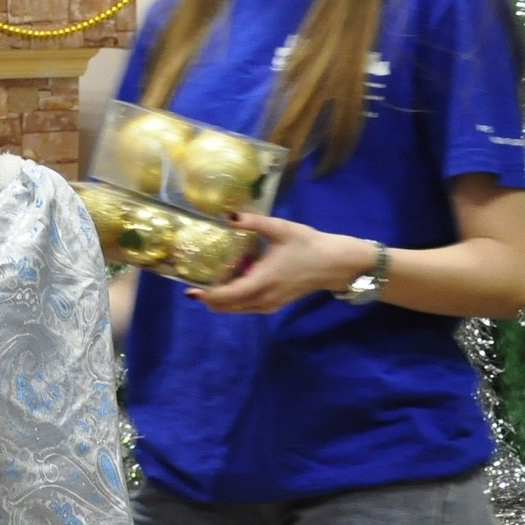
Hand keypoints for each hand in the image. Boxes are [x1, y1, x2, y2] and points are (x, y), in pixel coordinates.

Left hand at [188, 212, 370, 314]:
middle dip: (208, 299)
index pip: (226, 297)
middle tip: (192, 284)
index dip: (206, 295)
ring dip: (220, 300)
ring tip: (208, 282)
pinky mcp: (274, 304)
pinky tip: (230, 282)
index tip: (189, 289)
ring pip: (236, 309)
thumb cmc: (308, 245)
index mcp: (262, 281)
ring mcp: (269, 304)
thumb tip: (227, 215)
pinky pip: (246, 307)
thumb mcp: (280, 228)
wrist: (335, 263)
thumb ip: (253, 221)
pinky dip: (234, 300)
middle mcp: (263, 298)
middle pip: (226, 307)